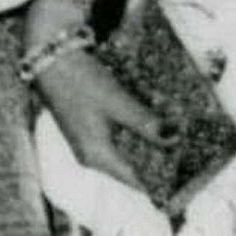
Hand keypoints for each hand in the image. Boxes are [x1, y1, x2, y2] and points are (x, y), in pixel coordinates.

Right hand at [36, 47, 174, 190]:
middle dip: (157, 157)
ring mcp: (89, 139)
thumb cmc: (81, 80)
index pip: (135, 180)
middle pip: (130, 166)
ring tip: (174, 132)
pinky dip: (134, 130)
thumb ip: (144, 123)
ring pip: (125, 149)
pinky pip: (117, 136)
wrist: (50, 56)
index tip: (185, 171)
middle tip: (185, 147)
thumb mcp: (116, 101)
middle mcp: (92, 154)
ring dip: (146, 141)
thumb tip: (174, 140)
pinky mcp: (89, 123)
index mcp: (97, 157)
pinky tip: (150, 118)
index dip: (160, 177)